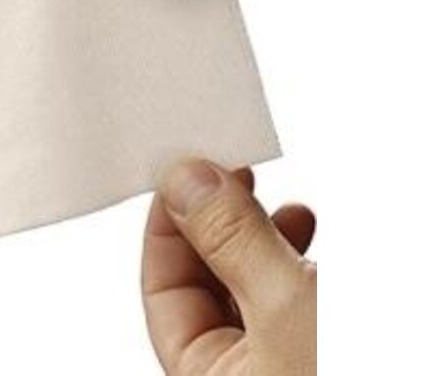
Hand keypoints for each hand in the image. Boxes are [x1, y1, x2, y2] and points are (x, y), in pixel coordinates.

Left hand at [143, 159, 315, 374]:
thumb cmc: (367, 375)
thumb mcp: (286, 304)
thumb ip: (230, 238)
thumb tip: (184, 181)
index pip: (161, 290)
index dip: (168, 224)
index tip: (184, 173)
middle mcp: (244, 372)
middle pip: (206, 280)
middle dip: (217, 220)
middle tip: (230, 172)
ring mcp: (285, 358)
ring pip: (251, 282)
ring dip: (258, 230)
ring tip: (277, 200)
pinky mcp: (323, 343)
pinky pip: (289, 290)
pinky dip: (290, 249)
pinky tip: (304, 224)